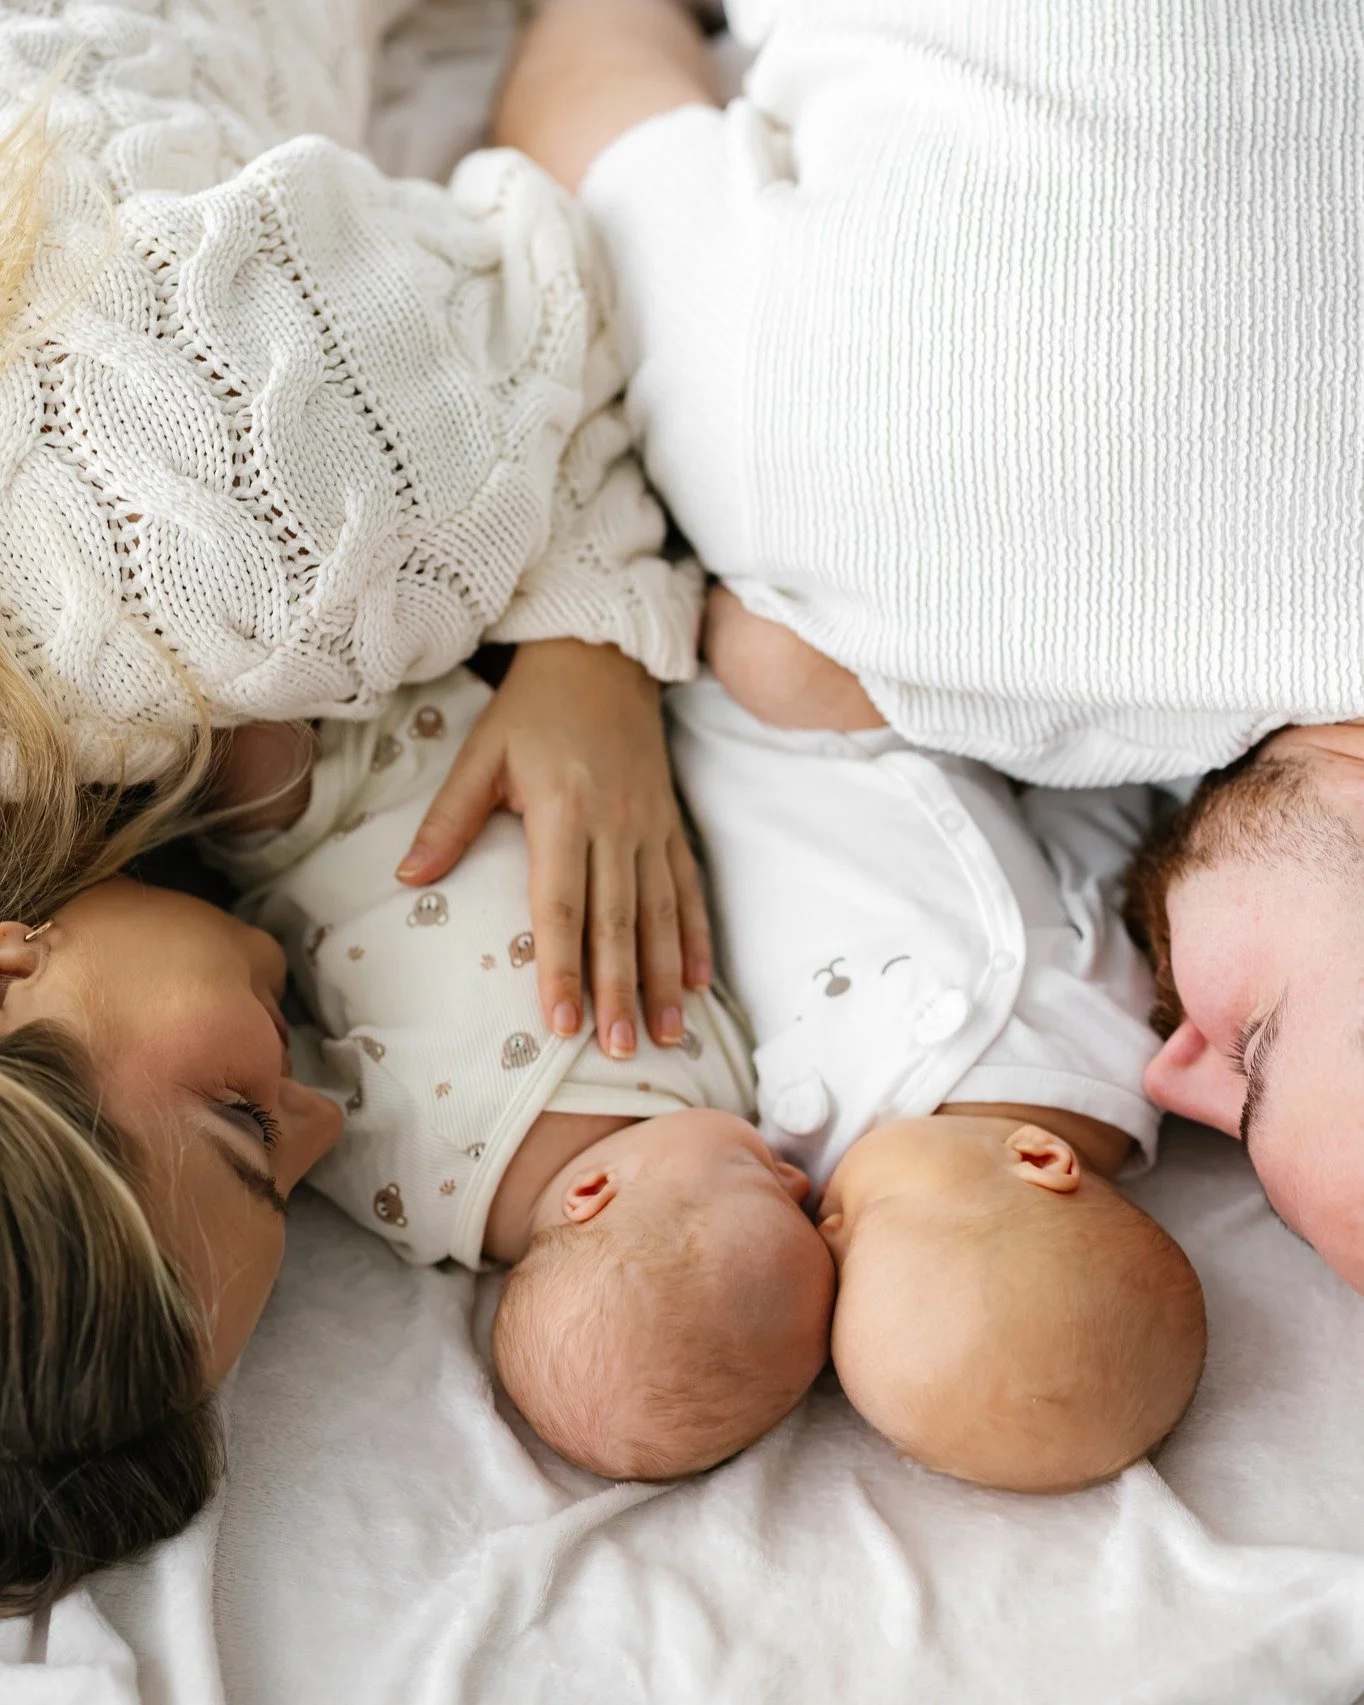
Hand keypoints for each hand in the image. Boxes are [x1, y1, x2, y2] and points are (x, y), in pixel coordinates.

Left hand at [396, 640, 711, 1056]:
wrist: (601, 655)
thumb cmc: (532, 708)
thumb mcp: (481, 753)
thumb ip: (449, 819)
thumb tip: (408, 880)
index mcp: (564, 810)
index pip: (561, 905)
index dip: (562, 968)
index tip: (560, 1024)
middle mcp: (616, 824)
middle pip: (617, 922)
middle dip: (617, 991)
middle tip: (617, 1051)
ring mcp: (651, 826)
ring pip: (661, 913)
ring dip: (662, 978)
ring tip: (665, 1035)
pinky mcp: (671, 822)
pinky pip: (688, 888)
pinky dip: (696, 937)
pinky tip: (698, 983)